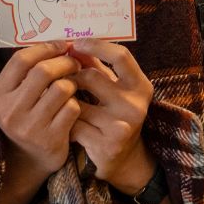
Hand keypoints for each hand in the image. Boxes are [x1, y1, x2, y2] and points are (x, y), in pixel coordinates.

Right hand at [0, 41, 82, 178]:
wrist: (26, 159)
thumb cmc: (24, 116)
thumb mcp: (13, 96)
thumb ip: (26, 72)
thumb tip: (56, 43)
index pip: (21, 60)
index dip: (44, 48)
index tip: (60, 45)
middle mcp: (9, 111)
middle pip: (43, 72)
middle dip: (64, 62)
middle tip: (74, 62)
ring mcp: (30, 127)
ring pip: (61, 89)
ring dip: (72, 83)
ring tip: (72, 85)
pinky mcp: (50, 140)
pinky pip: (72, 109)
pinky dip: (76, 104)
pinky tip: (72, 106)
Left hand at [67, 39, 154, 193]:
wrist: (125, 159)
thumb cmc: (113, 113)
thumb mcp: (113, 87)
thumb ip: (96, 65)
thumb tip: (73, 43)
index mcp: (140, 86)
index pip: (121, 56)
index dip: (96, 46)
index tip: (75, 44)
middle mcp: (135, 106)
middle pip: (90, 77)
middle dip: (71, 77)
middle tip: (62, 80)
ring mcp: (121, 126)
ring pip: (76, 101)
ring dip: (65, 102)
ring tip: (64, 105)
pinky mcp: (105, 145)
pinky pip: (72, 124)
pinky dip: (64, 122)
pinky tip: (66, 125)